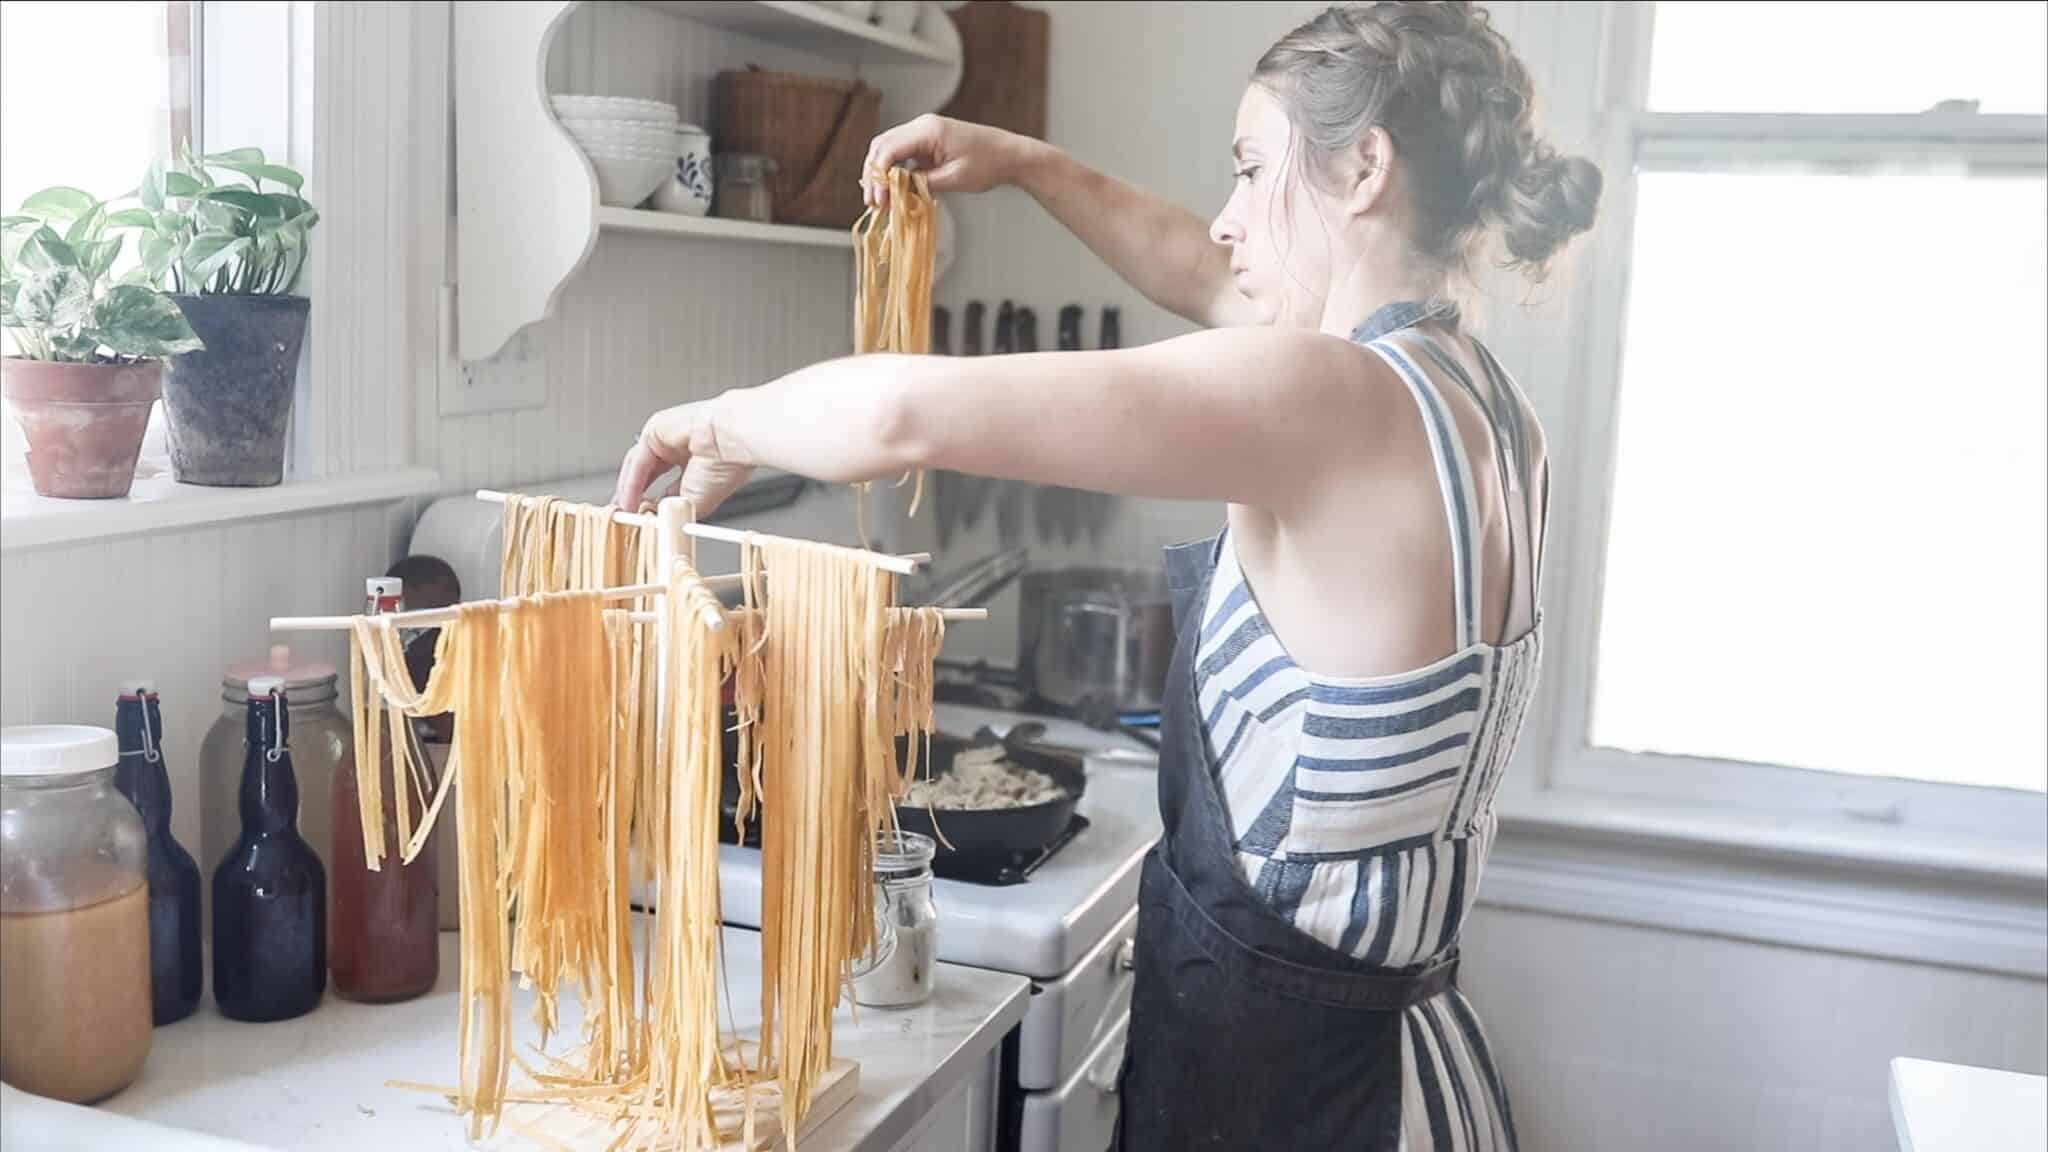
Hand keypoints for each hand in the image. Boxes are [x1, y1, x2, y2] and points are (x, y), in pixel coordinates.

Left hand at [613, 401, 755, 517]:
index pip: (668, 485)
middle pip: (649, 474)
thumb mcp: (696, 502)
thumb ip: (673, 511)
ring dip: (630, 491)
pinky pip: (638, 460)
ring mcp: (668, 438)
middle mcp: (682, 449)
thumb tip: (656, 520)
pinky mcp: (655, 430)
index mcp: (699, 462)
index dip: (654, 503)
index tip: (645, 519)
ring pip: (639, 466)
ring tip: (625, 511)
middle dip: (636, 496)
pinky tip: (628, 499)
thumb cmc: (727, 464)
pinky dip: (631, 482)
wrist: (731, 440)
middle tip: (627, 515)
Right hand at [862, 114, 1038, 207]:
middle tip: (873, 203)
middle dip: (874, 175)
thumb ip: (922, 183)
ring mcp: (923, 131)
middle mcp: (921, 126)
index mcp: (928, 131)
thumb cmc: (988, 163)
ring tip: (879, 200)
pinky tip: (892, 190)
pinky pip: (901, 153)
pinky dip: (893, 170)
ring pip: (888, 149)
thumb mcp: (954, 178)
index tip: (878, 200)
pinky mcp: (926, 141)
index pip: (889, 149)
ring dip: (881, 173)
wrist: (1008, 153)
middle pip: (882, 146)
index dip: (879, 176)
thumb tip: (896, 191)